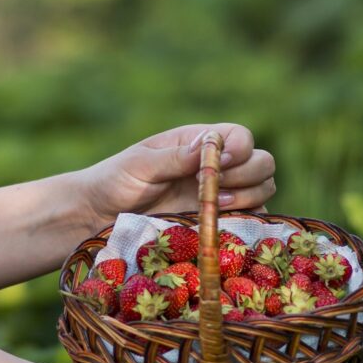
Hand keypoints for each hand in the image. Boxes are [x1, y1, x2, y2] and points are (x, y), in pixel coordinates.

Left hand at [77, 123, 274, 224]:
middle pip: (262, 162)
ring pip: (264, 190)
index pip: (241, 136)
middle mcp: (216, 167)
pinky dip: (250, 224)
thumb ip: (173, 158)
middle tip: (219, 192)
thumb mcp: (139, 165)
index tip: (220, 165)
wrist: (98, 218)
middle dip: (249, 175)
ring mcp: (220, 197)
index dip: (240, 149)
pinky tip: (224, 226)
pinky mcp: (217, 224)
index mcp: (198, 143)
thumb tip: (207, 148)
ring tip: (217, 208)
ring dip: (250, 198)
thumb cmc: (114, 182)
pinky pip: (251, 223)